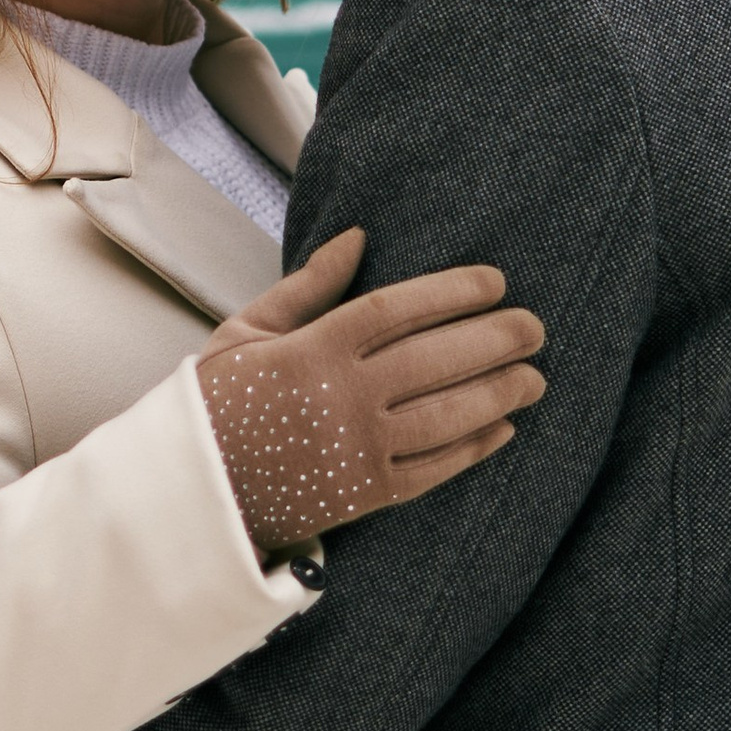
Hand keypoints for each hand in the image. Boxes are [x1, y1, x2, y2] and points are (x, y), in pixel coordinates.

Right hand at [195, 228, 545, 566]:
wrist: (195, 489)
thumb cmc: (219, 400)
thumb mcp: (249, 330)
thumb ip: (309, 286)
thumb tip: (359, 236)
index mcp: (312, 350)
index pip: (399, 309)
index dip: (454, 292)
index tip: (495, 281)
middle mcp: (343, 398)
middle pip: (436, 360)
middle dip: (494, 340)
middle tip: (536, 328)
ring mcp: (358, 449)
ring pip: (446, 415)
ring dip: (497, 394)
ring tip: (533, 377)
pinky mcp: (366, 494)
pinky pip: (434, 468)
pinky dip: (473, 448)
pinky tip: (502, 428)